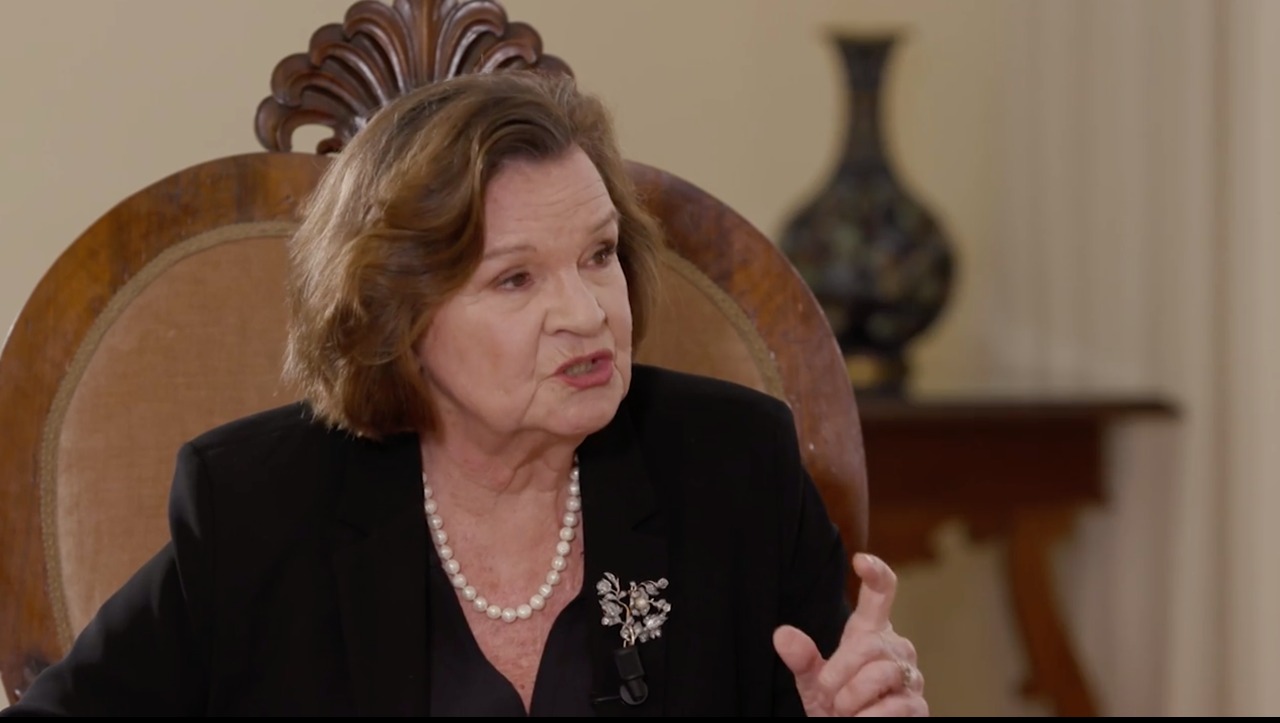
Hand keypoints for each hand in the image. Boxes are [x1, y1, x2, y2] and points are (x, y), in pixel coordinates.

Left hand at [773, 552, 927, 716]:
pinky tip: (860, 720)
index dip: (876, 574)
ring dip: (851, 698)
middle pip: (869, 645)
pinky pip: (893, 707)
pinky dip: (867, 718)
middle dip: (839, 672)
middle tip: (827, 693)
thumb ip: (802, 658)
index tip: (861, 560)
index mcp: (870, 634)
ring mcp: (911, 677)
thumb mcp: (813, 682)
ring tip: (844, 710)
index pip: (882, 594)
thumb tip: (782, 634)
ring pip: (880, 674)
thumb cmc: (837, 706)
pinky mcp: (917, 707)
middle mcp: (896, 649)